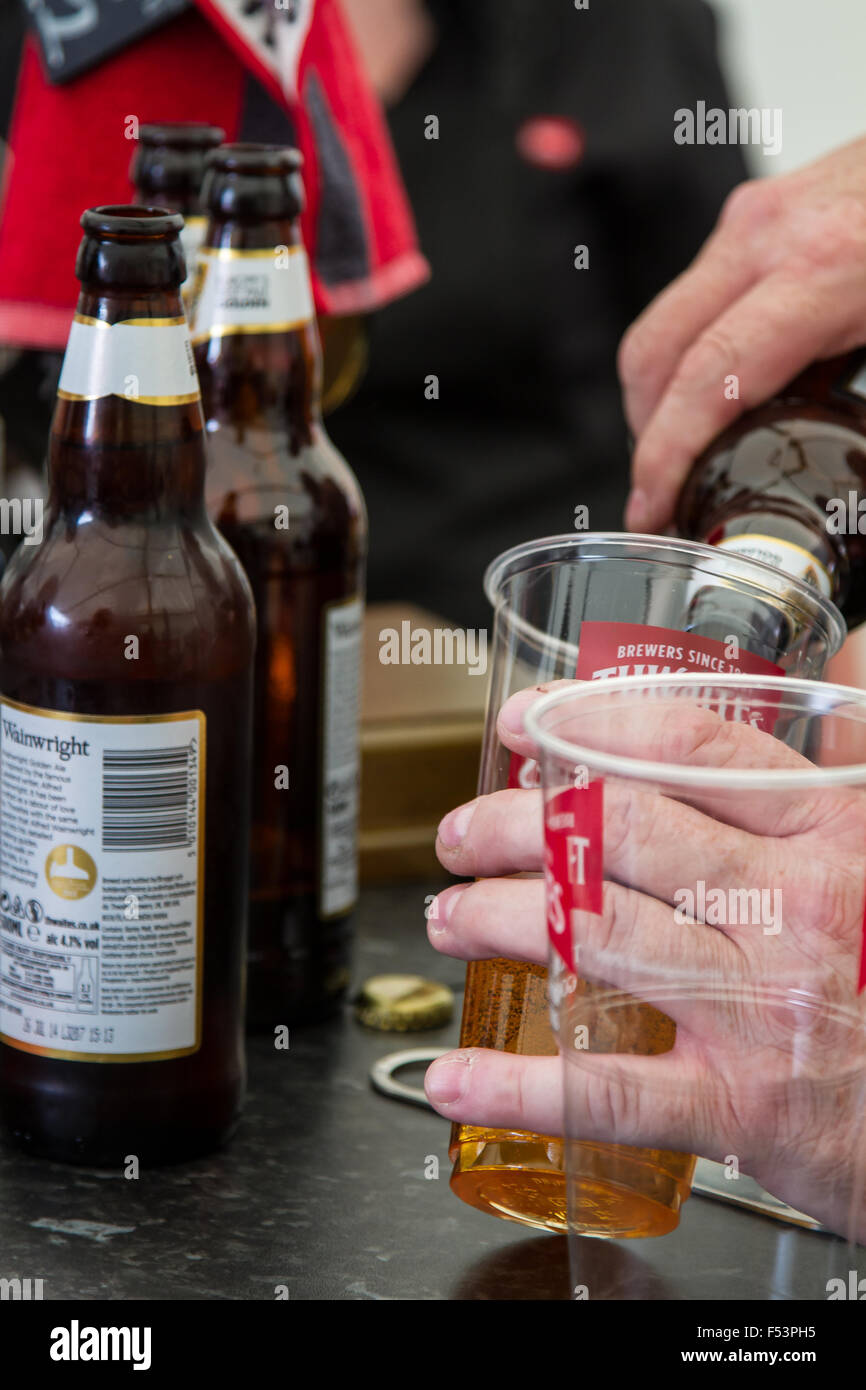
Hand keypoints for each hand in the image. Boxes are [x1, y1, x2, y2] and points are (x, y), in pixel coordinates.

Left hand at [425, 683, 865, 1240]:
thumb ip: (852, 750)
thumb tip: (849, 654)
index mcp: (828, 829)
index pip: (684, 747)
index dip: (584, 723)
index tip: (521, 725)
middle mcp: (792, 907)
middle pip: (617, 832)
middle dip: (511, 824)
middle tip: (460, 835)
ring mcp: (760, 1008)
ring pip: (596, 934)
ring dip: (495, 918)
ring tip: (448, 919)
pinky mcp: (741, 1109)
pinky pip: (609, 1093)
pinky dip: (518, 1087)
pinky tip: (456, 1078)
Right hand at [619, 136, 865, 532]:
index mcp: (821, 268)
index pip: (706, 377)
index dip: (666, 454)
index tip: (652, 503)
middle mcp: (770, 236)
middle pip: (654, 354)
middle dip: (644, 435)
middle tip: (658, 493)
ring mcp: (753, 219)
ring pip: (662, 326)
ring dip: (660, 398)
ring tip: (685, 452)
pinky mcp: (751, 214)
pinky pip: (692, 299)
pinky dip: (686, 355)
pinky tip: (716, 392)